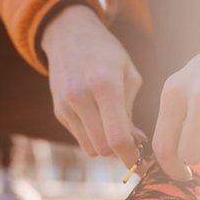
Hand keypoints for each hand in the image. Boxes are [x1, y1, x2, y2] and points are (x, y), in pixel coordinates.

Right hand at [40, 4, 141, 165]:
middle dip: (120, 153)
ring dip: (106, 147)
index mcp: (105, 85)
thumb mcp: (129, 74)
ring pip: (90, 148)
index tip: (142, 165)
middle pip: (103, 148)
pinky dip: (93, 136)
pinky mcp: (58, 110)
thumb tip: (135, 145)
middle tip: (134, 146)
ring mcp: (66, 105)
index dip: (131, 157)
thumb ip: (131, 112)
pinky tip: (101, 120)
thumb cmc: (107, 54)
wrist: (69, 34)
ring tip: (117, 131)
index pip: (117, 137)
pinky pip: (80, 138)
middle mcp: (81, 96)